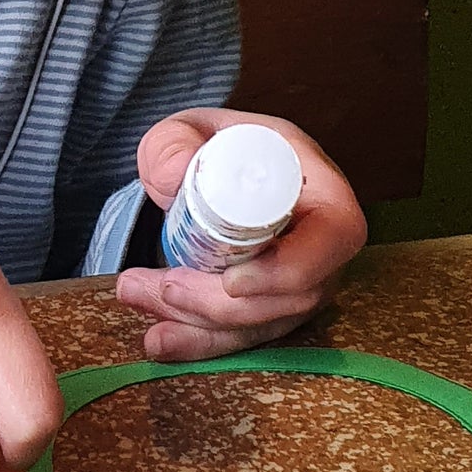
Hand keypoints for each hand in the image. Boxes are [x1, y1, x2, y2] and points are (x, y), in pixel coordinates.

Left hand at [114, 109, 366, 359]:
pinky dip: (200, 343)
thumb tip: (171, 176)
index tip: (231, 281)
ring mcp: (303, 283)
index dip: (288, 270)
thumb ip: (174, 142)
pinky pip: (244, 336)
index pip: (332, 238)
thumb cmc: (218, 147)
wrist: (218, 172)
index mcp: (322, 190)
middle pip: (292, 296)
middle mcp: (323, 245)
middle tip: (161, 287)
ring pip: (262, 322)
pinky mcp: (274, 308)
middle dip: (218, 304)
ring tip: (138, 298)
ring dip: (198, 324)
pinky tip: (158, 341)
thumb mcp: (191, 129)